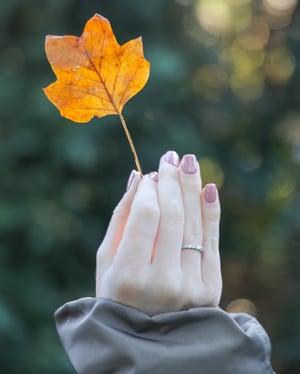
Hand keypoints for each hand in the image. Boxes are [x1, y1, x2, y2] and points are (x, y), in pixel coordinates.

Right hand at [96, 151, 221, 314]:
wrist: (148, 335)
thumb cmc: (118, 292)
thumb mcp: (106, 259)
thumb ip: (120, 218)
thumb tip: (136, 178)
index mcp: (129, 276)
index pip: (146, 218)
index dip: (150, 190)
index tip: (150, 174)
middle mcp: (162, 282)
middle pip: (173, 216)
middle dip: (172, 181)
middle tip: (170, 157)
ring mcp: (190, 286)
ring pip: (194, 225)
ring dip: (192, 188)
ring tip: (188, 161)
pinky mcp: (210, 287)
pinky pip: (212, 241)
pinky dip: (211, 212)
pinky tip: (208, 188)